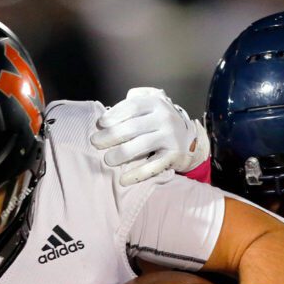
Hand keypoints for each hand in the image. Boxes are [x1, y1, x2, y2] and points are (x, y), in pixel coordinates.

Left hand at [90, 87, 208, 185]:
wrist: (187, 139)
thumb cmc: (157, 123)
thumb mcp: (149, 106)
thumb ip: (132, 103)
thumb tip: (107, 116)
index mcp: (156, 102)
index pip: (132, 107)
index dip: (114, 115)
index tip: (100, 124)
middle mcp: (165, 118)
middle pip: (133, 126)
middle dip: (112, 135)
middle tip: (96, 143)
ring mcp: (171, 136)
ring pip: (142, 145)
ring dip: (122, 153)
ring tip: (108, 160)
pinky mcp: (174, 155)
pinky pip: (152, 166)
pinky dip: (137, 174)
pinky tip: (123, 180)